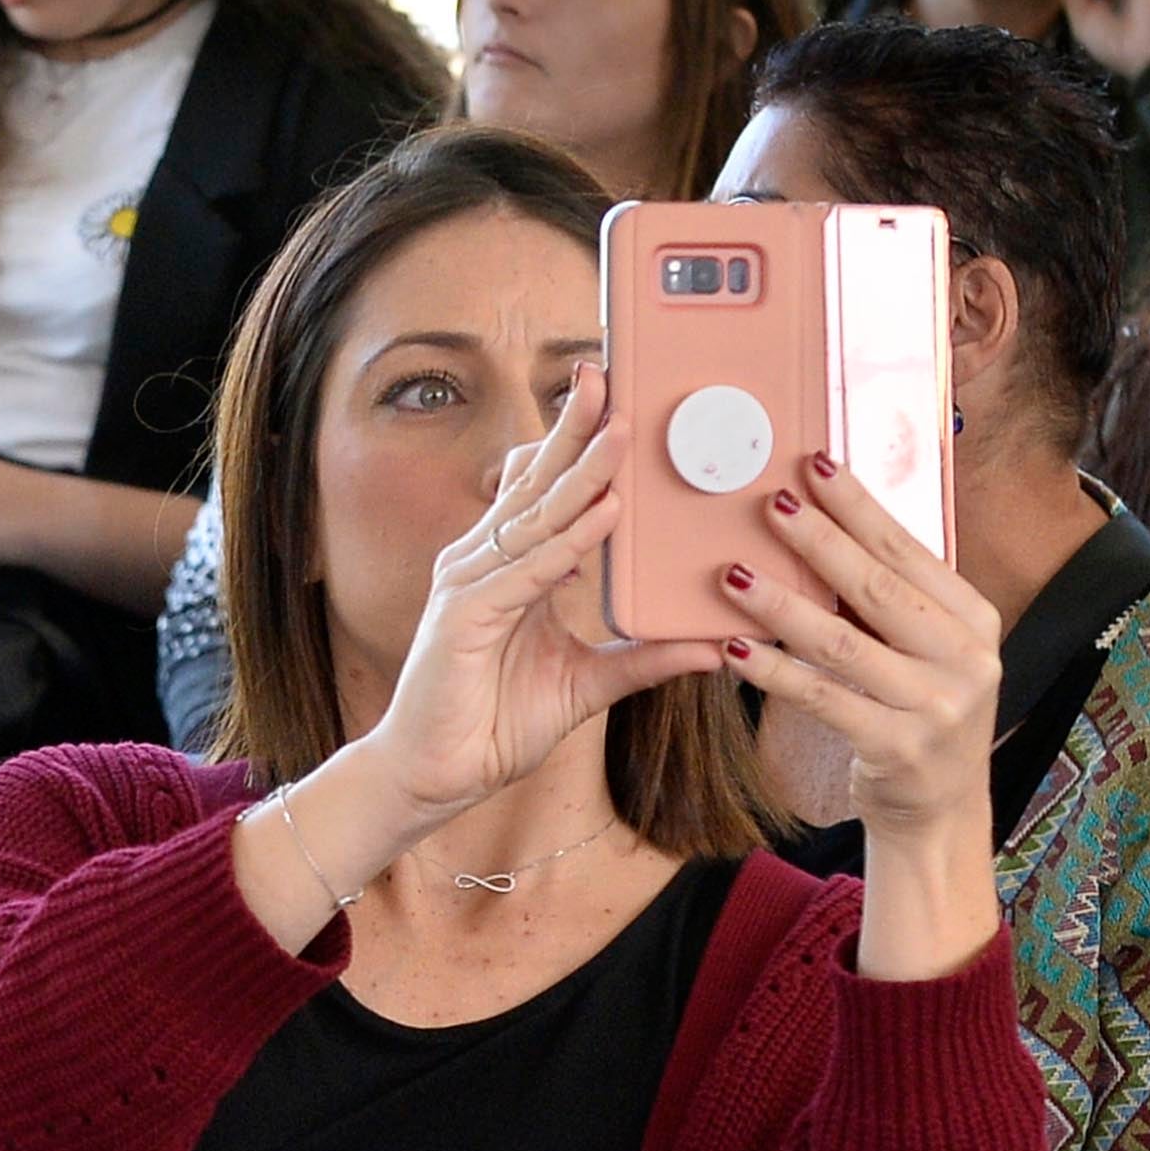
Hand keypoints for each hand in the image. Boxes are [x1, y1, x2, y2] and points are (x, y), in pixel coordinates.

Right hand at [349, 369, 736, 823]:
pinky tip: (603, 515)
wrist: (437, 775)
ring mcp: (471, 583)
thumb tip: (712, 646)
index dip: (576, 445)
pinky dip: (569, 542)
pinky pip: (528, 569)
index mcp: (509, 567)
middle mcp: (484, 561)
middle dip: (573, 429)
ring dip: (582, 475)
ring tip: (623, 434)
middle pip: (534, 482)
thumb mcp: (587, 686)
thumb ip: (642, 660)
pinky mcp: (465, 616)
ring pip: (536, 517)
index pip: (545, 491)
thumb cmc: (494, 723)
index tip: (615, 403)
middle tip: (608, 375)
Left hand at [719, 446, 1004, 977]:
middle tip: (768, 503)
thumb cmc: (919, 711)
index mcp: (974, 618)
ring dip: (782, 605)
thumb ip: (893, 597)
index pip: (908, 549)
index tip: (812, 463)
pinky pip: (823, 699)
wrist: (939, 810)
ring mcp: (937, 707)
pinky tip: (733, 649)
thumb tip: (823, 523)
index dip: (858, 504)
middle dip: (818, 541)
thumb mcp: (929, 650)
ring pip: (844, 643)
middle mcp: (967, 658)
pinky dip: (775, 672)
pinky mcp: (898, 749)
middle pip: (877, 586)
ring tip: (732, 574)